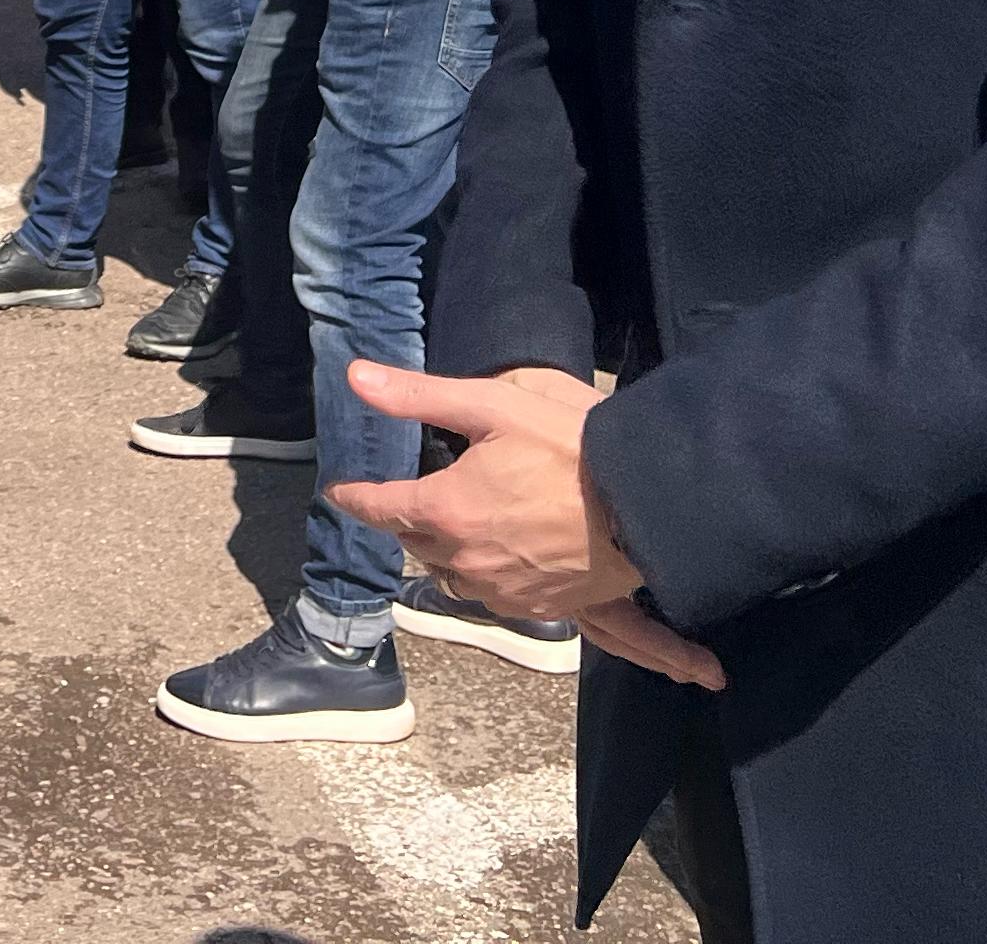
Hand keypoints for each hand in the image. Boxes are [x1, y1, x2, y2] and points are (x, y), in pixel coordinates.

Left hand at [332, 364, 725, 690]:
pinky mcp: (537, 607)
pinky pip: (491, 594)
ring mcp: (501, 590)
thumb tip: (356, 379)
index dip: (356, 497)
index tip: (340, 492)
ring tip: (457, 522)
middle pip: (415, 541)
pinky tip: (500, 551)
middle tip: (413, 494)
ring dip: (444, 550)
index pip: (380, 507)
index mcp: (445, 510)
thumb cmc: (569, 447)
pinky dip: (484, 573)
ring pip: (450, 573)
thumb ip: (418, 395)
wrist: (646, 506)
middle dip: (407, 518)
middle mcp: (464, 559)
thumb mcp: (491, 406)